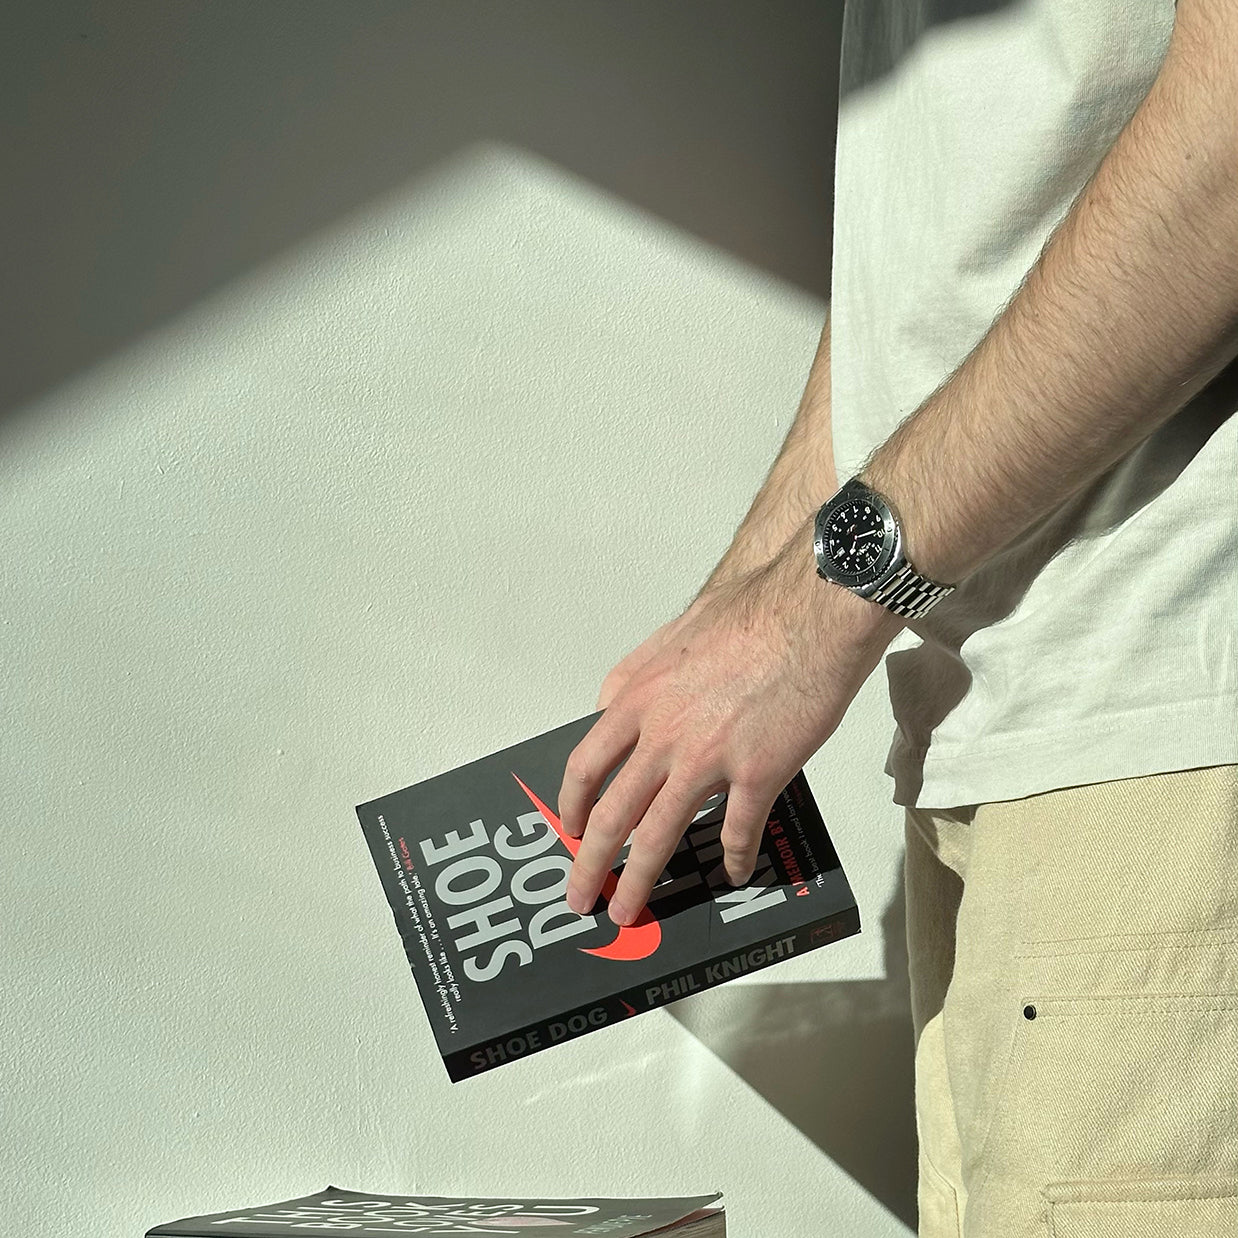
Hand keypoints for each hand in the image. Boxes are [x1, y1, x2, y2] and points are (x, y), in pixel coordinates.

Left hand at [556, 521, 901, 926]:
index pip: (586, 764)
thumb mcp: (671, 635)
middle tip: (579, 895)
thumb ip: (638, 675)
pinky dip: (734, 858)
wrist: (809, 610)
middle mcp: (662, 733)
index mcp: (637, 698)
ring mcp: (708, 757)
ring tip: (630, 910)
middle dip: (590, 863)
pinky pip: (738, 832)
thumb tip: (614, 705)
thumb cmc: (750, 613)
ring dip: (640, 880)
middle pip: (612, 813)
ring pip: (659, 834)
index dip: (573, 805)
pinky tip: (734, 873)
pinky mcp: (758, 773)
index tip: (570, 827)